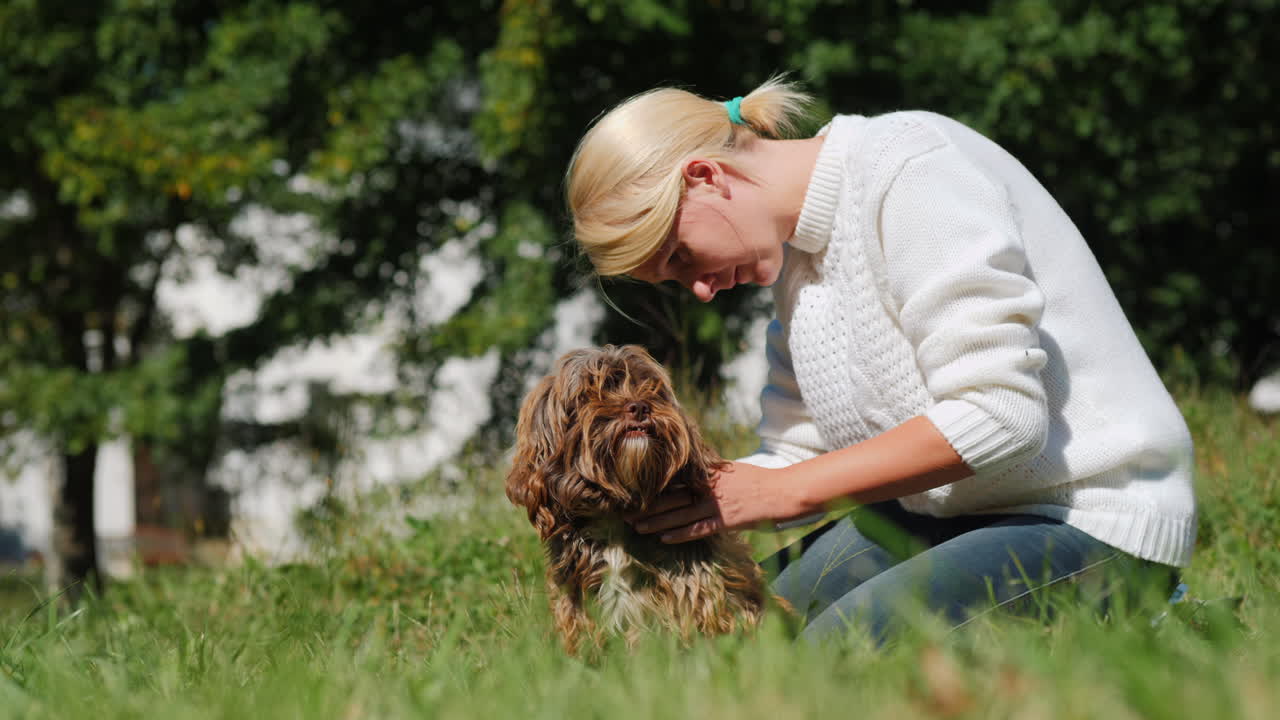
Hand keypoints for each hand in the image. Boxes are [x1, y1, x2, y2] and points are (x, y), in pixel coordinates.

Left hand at [627, 462, 801, 542]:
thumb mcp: (731, 470)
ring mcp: (716, 505)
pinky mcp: (725, 521)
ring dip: (656, 522)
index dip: (652, 486)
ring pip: (678, 514)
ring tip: (636, 526)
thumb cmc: (757, 480)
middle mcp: (707, 488)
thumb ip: (709, 472)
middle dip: (647, 505)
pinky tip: (663, 538)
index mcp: (708, 473)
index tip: (632, 491)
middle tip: (624, 512)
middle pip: (670, 497)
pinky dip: (679, 534)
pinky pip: (697, 529)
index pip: (674, 479)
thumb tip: (691, 471)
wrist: (781, 492)